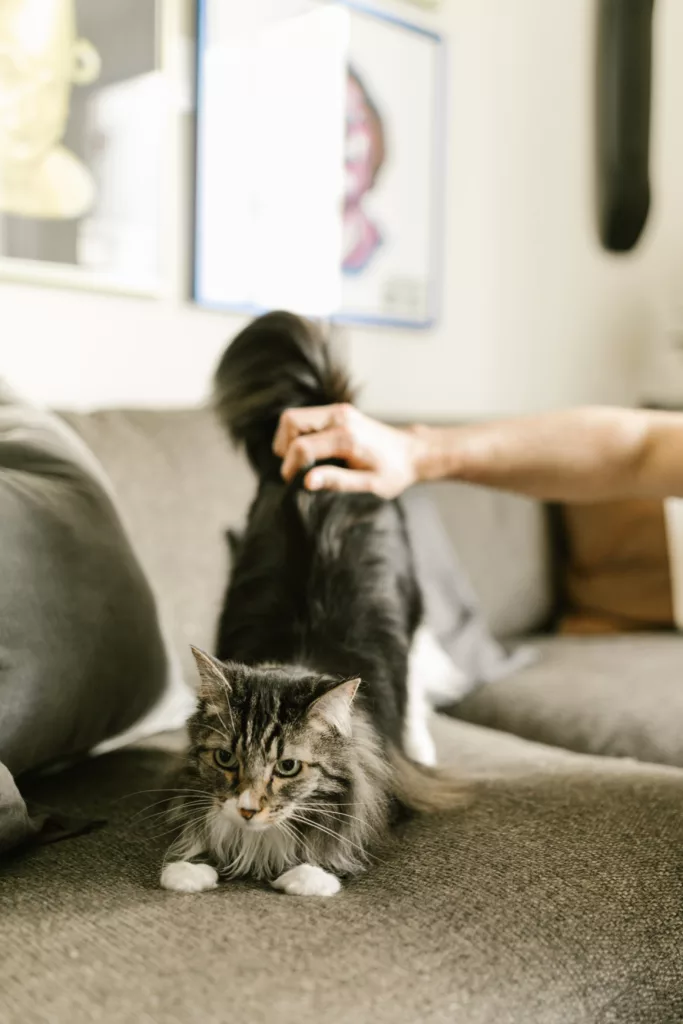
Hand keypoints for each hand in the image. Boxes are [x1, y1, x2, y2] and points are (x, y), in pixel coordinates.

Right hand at [273, 404, 424, 497]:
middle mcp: (340, 418)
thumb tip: (306, 482)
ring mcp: (338, 411)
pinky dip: (298, 434)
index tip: (294, 482)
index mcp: (347, 437)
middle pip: (290, 420)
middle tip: (294, 469)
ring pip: (293, 417)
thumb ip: (336, 481)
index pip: (302, 446)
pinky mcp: (338, 412)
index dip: (291, 466)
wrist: (412, 452)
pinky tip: (310, 453)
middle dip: (284, 446)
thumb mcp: (369, 484)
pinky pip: (305, 418)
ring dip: (288, 439)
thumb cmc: (393, 472)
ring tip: (301, 462)